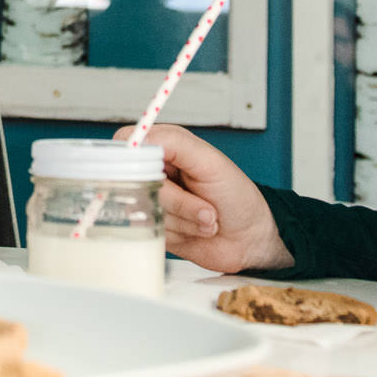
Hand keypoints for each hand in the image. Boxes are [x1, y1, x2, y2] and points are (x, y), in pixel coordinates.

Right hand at [117, 124, 290, 272]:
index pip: (128, 143)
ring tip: (206, 217)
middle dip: (179, 202)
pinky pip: (149, 230)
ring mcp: (152, 200)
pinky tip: (194, 231)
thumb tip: (141, 137)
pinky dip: (178, 234)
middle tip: (206, 206)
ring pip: (145, 210)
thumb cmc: (237, 197)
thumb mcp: (211, 162)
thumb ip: (176, 144)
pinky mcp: (152, 226)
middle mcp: (154, 172)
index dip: (135, 161)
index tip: (159, 177)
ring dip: (184, 220)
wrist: (248, 239)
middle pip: (137, 183)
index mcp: (165, 147)